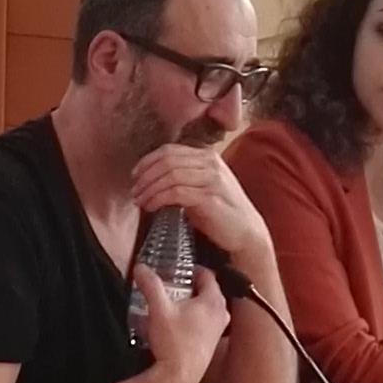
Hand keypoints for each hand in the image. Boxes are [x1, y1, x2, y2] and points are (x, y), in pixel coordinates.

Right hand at [129, 256, 228, 382]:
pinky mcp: (212, 343)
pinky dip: (195, 319)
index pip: (208, 275)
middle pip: (209, 291)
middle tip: (175, 285)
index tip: (181, 269)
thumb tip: (141, 268)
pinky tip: (178, 325)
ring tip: (175, 304)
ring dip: (194, 304)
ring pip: (208, 308)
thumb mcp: (158, 310)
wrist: (179, 378)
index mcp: (213, 301)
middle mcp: (221, 314)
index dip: (193, 269)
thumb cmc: (173, 343)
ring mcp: (219, 330)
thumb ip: (150, 286)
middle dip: (192, 287)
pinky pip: (206, 323)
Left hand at [130, 141, 272, 281]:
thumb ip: (183, 177)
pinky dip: (158, 198)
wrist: (247, 232)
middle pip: (167, 160)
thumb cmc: (221, 212)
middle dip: (145, 176)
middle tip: (135, 191)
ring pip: (170, 174)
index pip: (169, 150)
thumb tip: (150, 179)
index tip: (135, 176)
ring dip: (149, 188)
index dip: (147, 161)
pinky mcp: (210, 198)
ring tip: (140, 201)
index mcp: (207, 156)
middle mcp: (211, 163)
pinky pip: (176, 192)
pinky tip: (151, 207)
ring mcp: (212, 179)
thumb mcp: (202, 187)